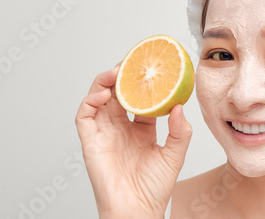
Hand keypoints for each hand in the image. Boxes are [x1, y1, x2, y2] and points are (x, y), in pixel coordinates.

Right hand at [74, 64, 192, 218]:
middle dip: (122, 76)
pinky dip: (90, 100)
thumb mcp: (174, 155)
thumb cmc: (154, 189)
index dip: (142, 83)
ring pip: (98, 99)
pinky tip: (103, 93)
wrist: (137, 210)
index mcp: (140, 130)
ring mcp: (104, 134)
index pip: (139, 99)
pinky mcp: (90, 142)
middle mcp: (120, 129)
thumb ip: (180, 131)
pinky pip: (84, 116)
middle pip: (116, 94)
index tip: (151, 68)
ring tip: (116, 71)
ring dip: (104, 82)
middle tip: (131, 62)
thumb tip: (179, 106)